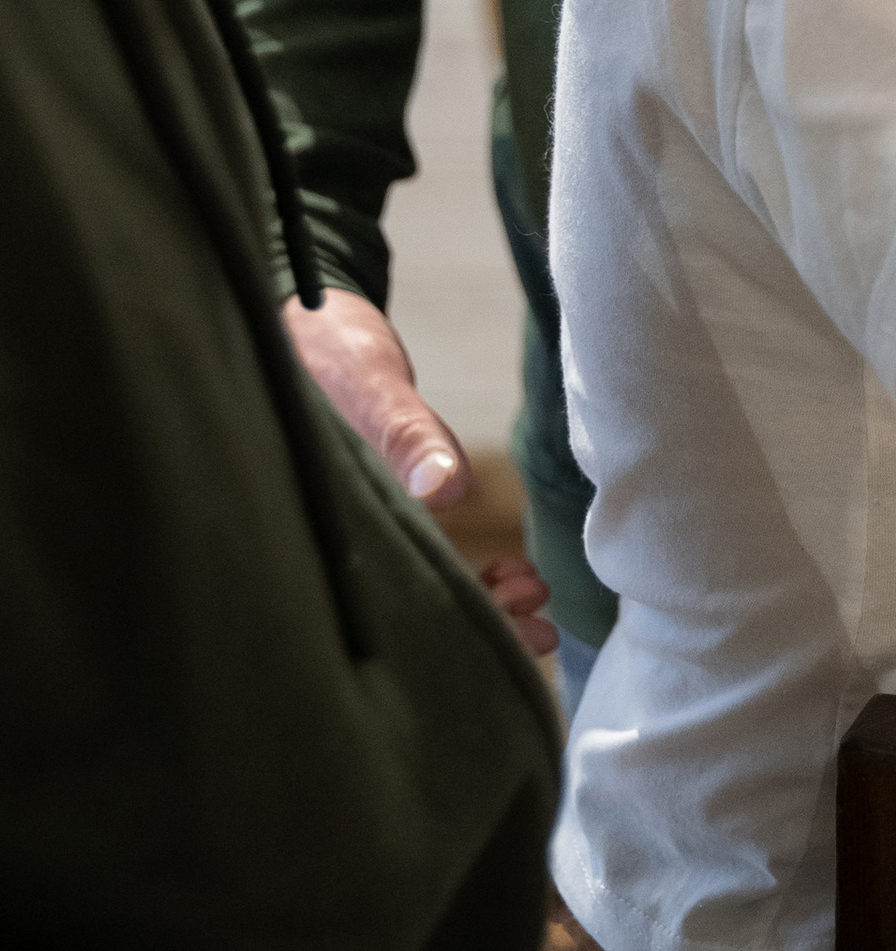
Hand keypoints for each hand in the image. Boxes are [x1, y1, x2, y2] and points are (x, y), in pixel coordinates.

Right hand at [283, 285, 556, 655]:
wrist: (299, 316)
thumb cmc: (321, 347)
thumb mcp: (363, 385)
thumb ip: (402, 433)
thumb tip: (446, 489)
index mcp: (329, 521)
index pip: (390, 601)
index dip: (453, 625)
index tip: (517, 630)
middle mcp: (341, 535)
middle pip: (409, 606)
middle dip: (479, 625)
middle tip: (541, 634)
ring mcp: (360, 525)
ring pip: (420, 586)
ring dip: (479, 600)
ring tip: (533, 597)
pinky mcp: (378, 511)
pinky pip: (424, 556)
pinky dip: (467, 568)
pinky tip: (510, 571)